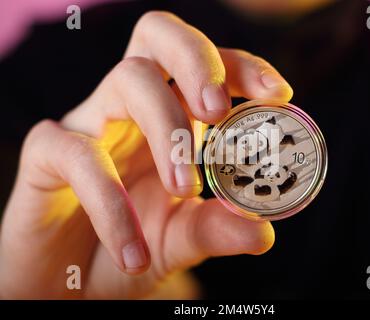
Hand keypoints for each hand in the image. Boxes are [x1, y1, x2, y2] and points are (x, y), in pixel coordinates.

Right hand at [0, 11, 292, 298]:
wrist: (70, 285)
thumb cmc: (130, 248)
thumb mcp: (181, 239)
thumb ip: (217, 229)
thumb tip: (264, 231)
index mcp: (171, 118)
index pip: (206, 66)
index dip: (241, 67)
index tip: (278, 93)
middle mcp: (131, 109)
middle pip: (159, 37)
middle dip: (198, 60)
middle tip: (219, 110)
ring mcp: (89, 124)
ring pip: (128, 80)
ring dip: (167, 129)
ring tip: (184, 189)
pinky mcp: (46, 153)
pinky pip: (78, 155)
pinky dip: (112, 205)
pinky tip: (133, 252)